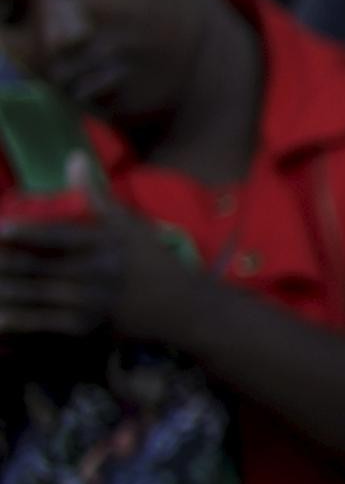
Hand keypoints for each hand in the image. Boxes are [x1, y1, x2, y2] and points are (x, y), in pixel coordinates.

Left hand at [0, 157, 206, 342]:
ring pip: (38, 296)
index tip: (0, 229)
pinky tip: (0, 318)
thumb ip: (96, 194)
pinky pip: (48, 324)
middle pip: (39, 267)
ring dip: (8, 291)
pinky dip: (22, 321)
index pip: (58, 237)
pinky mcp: (89, 326)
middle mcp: (96, 272)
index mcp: (104, 244)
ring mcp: (91, 302)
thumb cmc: (154, 261)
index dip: (27, 233)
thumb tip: (74, 156)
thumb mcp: (129, 225)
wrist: (186, 308)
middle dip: (5, 263)